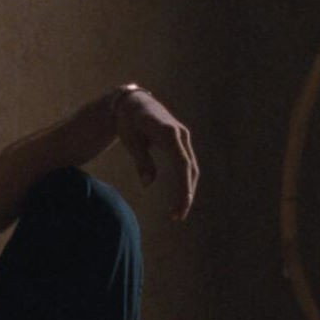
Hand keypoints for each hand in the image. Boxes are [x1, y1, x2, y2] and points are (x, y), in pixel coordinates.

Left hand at [114, 89, 198, 220]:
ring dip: (187, 190)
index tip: (180, 206)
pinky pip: (187, 163)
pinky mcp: (181, 141)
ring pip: (191, 167)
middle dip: (186, 194)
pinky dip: (185, 181)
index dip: (183, 187)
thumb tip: (148, 184)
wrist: (133, 103)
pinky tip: (179, 197)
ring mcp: (183, 137)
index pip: (182, 165)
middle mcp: (181, 134)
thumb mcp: (130, 141)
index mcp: (168, 133)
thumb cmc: (128, 121)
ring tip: (177, 212)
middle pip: (190, 168)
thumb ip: (141, 161)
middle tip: (178, 216)